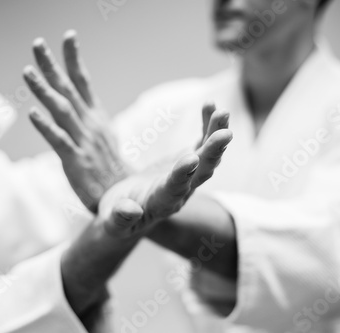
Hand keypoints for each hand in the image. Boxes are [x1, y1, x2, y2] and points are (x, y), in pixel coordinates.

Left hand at [23, 31, 125, 211]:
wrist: (124, 193)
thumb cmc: (109, 163)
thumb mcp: (102, 132)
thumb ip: (87, 113)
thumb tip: (75, 96)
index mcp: (96, 115)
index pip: (83, 81)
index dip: (73, 59)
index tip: (68, 36)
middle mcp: (90, 123)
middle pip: (68, 89)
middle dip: (52, 66)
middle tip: (37, 44)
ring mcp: (84, 141)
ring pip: (61, 110)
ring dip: (44, 90)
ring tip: (27, 71)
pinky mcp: (77, 161)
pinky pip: (59, 141)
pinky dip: (46, 127)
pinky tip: (32, 114)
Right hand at [98, 107, 231, 238]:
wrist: (127, 214)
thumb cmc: (117, 219)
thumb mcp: (114, 223)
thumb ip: (120, 218)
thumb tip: (130, 209)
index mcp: (162, 204)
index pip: (175, 189)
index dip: (182, 175)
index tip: (191, 158)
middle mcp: (182, 191)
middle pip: (201, 172)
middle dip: (212, 152)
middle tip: (225, 134)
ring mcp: (188, 176)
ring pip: (207, 155)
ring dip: (215, 134)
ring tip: (222, 112)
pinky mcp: (187, 163)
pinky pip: (201, 142)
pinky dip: (207, 125)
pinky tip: (210, 105)